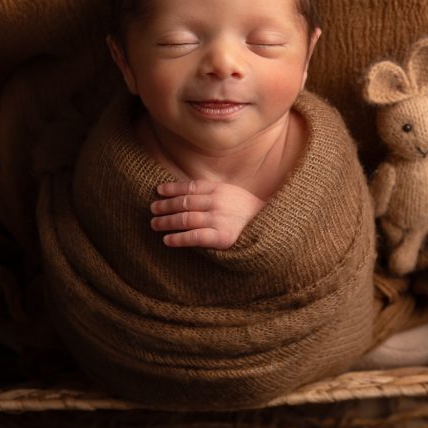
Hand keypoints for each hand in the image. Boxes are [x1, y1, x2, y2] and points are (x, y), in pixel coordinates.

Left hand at [150, 180, 265, 248]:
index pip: (190, 187)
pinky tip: (167, 240)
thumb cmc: (250, 212)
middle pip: (184, 203)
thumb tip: (188, 194)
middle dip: (166, 206)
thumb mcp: (233, 194)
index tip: (158, 190)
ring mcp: (219, 219)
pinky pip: (195, 237)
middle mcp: (218, 202)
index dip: (172, 189)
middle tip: (152, 209)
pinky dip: (179, 238)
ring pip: (186, 219)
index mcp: (220, 189)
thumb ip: (214, 192)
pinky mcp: (222, 237)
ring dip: (167, 222)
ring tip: (155, 224)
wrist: (275, 226)